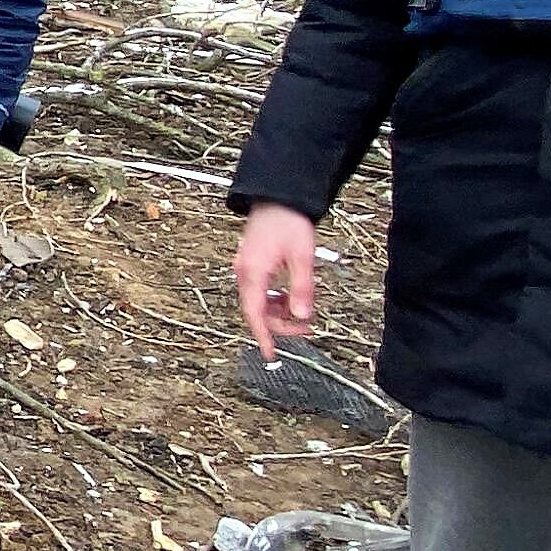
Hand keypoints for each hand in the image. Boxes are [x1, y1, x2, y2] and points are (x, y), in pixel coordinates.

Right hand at [233, 204, 319, 355]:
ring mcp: (246, 268)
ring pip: (258, 302)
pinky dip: (274, 299)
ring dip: (278, 311)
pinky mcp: (250, 264)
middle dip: (281, 323)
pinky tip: (289, 295)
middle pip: (257, 311)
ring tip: (301, 309)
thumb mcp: (302, 257)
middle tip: (306, 327)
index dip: (264, 336)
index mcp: (253, 273)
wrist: (277, 197)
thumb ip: (302, 289)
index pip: (255, 314)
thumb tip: (303, 316)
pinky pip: (259, 291)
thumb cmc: (288, 222)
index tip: (271, 354)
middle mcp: (244, 273)